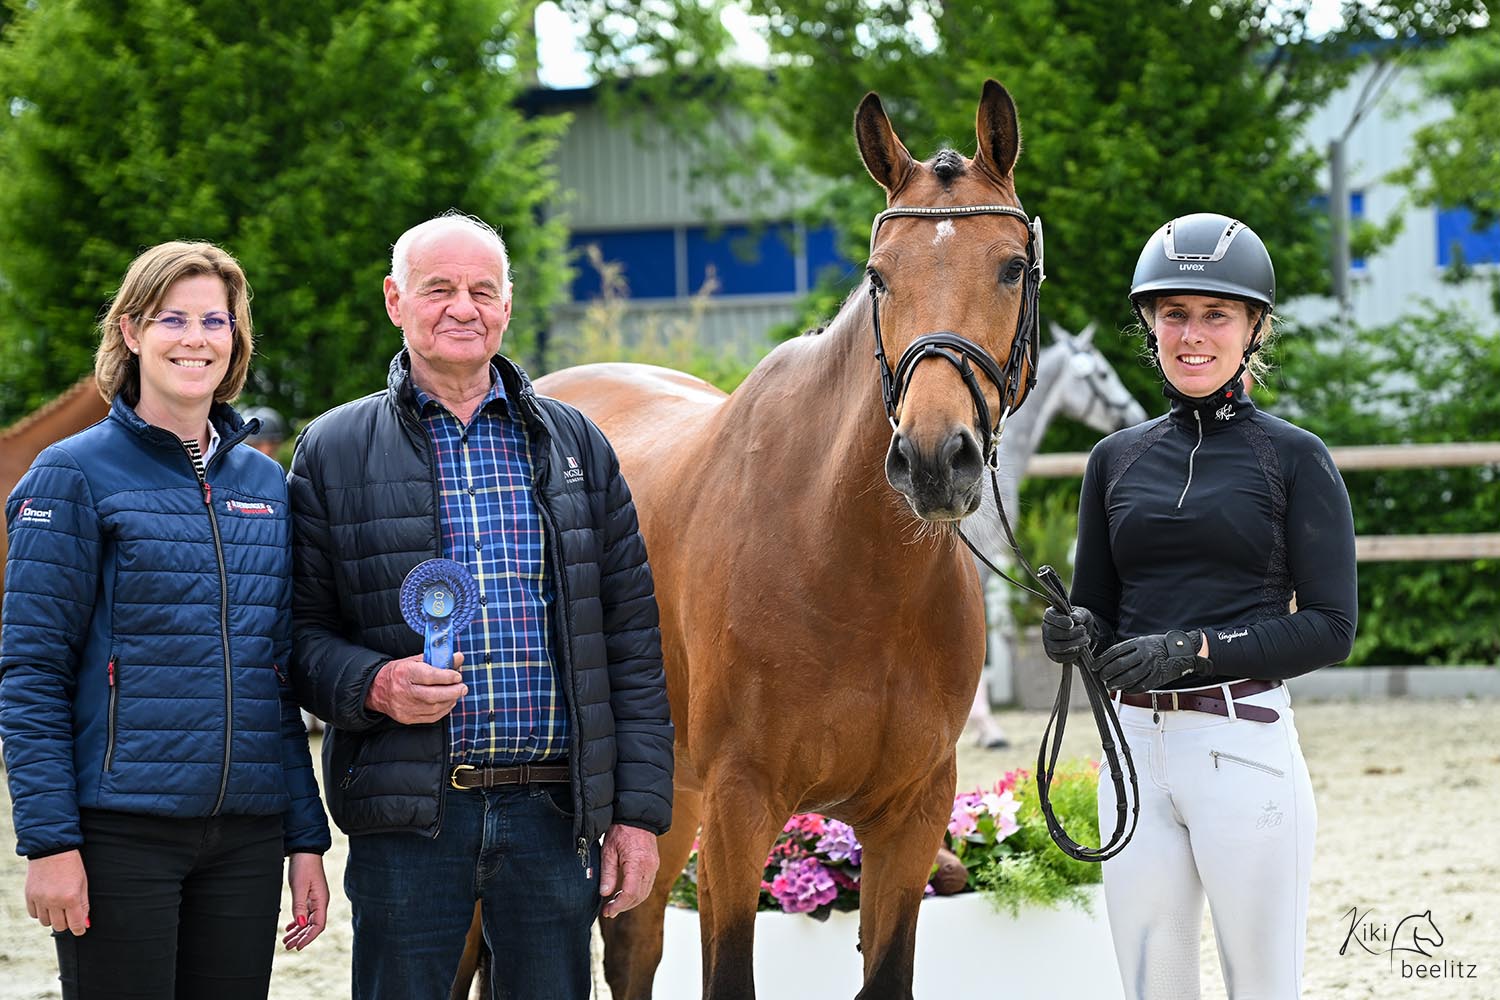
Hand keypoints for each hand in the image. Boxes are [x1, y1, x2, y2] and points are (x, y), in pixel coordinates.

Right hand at [25, 850, 88, 935]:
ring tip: (57, 906)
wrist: (52, 850)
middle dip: (67, 923)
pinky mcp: (29, 896)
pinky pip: (34, 914)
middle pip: (60, 926)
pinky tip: (46, 903)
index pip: (75, 924)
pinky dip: (41, 912)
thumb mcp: (83, 883)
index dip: (79, 930)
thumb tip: (85, 922)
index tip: (81, 930)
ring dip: (53, 918)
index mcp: (70, 898)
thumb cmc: (71, 866)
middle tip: (69, 914)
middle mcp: (54, 901)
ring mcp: (40, 900)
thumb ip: (84, 904)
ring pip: (46, 922)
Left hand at [281, 853, 329, 950]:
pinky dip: (297, 922)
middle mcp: (320, 902)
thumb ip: (299, 906)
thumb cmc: (303, 866)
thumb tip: (300, 925)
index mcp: (321, 901)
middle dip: (301, 937)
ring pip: (307, 921)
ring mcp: (314, 899)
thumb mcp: (299, 887)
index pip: (318, 926)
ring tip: (286, 940)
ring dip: (298, 932)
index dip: (308, 938)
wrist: (304, 850)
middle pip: (312, 926)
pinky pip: (304, 914)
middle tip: (287, 946)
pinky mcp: (308, 896)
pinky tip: (289, 928)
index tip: (297, 946)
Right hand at [364, 652, 466, 724]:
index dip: (447, 677)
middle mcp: (403, 691)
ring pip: (433, 708)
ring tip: (457, 693)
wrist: (376, 690)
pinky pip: (431, 717)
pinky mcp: (407, 718)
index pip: (429, 676)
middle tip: (463, 687)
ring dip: (450, 701)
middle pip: (433, 695)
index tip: (457, 676)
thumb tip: (459, 657)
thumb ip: (437, 659)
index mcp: (404, 673)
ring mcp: (405, 707)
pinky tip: (448, 702)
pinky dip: (443, 710)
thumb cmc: (398, 673)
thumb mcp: (414, 661)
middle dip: (452, 692)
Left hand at [599, 824, 658, 918]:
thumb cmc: (620, 830)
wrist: (637, 815)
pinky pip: (647, 885)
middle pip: (639, 896)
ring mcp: (654, 866)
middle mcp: (649, 867)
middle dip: (624, 906)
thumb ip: (608, 872)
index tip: (608, 911)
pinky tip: (624, 894)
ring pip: (645, 893)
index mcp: (638, 863)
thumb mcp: (608, 850)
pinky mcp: (654, 865)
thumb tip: (605, 894)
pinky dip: (637, 893)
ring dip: (630, 902)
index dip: (619, 905)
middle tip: (608, 911)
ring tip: (615, 905)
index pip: (631, 893)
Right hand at [1041, 606, 1096, 664]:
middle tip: (1084, 631)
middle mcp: (1046, 628)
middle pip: (1052, 633)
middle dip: (1070, 634)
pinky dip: (1073, 654)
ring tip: (1086, 640)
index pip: (1049, 617)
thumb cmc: (1080, 621)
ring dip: (1074, 644)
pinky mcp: (1053, 655)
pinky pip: (1061, 658)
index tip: (1071, 623)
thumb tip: (1075, 619)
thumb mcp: (1083, 614)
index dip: (1059, 621)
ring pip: (1057, 647)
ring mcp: (1048, 643)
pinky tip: (1081, 648)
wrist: (1083, 634)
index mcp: (1050, 615)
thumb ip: (1080, 614)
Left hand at [1094, 630, 1209, 692]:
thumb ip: (1127, 649)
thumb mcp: (1142, 641)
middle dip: (1107, 673)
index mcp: (1139, 643)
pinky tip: (1124, 690)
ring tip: (1110, 685)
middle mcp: (1145, 654)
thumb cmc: (1158, 647)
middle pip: (1120, 665)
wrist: (1182, 651)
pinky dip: (1130, 689)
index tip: (1094, 666)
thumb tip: (1107, 661)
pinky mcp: (1158, 678)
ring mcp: (1152, 666)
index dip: (1102, 660)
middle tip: (1101, 677)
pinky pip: (1141, 686)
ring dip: (1116, 683)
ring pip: (1129, 677)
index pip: (1115, 652)